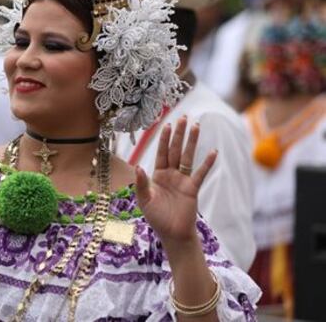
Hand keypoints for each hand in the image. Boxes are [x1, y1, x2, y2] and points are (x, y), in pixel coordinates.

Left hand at [135, 117, 216, 243]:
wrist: (172, 233)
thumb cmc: (156, 218)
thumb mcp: (144, 200)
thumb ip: (141, 183)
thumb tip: (138, 167)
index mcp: (157, 175)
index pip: (161, 153)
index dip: (164, 139)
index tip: (167, 124)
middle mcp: (170, 174)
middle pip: (175, 150)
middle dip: (179, 134)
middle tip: (184, 118)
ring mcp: (183, 180)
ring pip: (188, 157)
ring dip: (192, 142)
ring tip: (197, 126)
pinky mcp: (193, 188)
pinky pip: (201, 173)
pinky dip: (207, 163)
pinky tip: (213, 151)